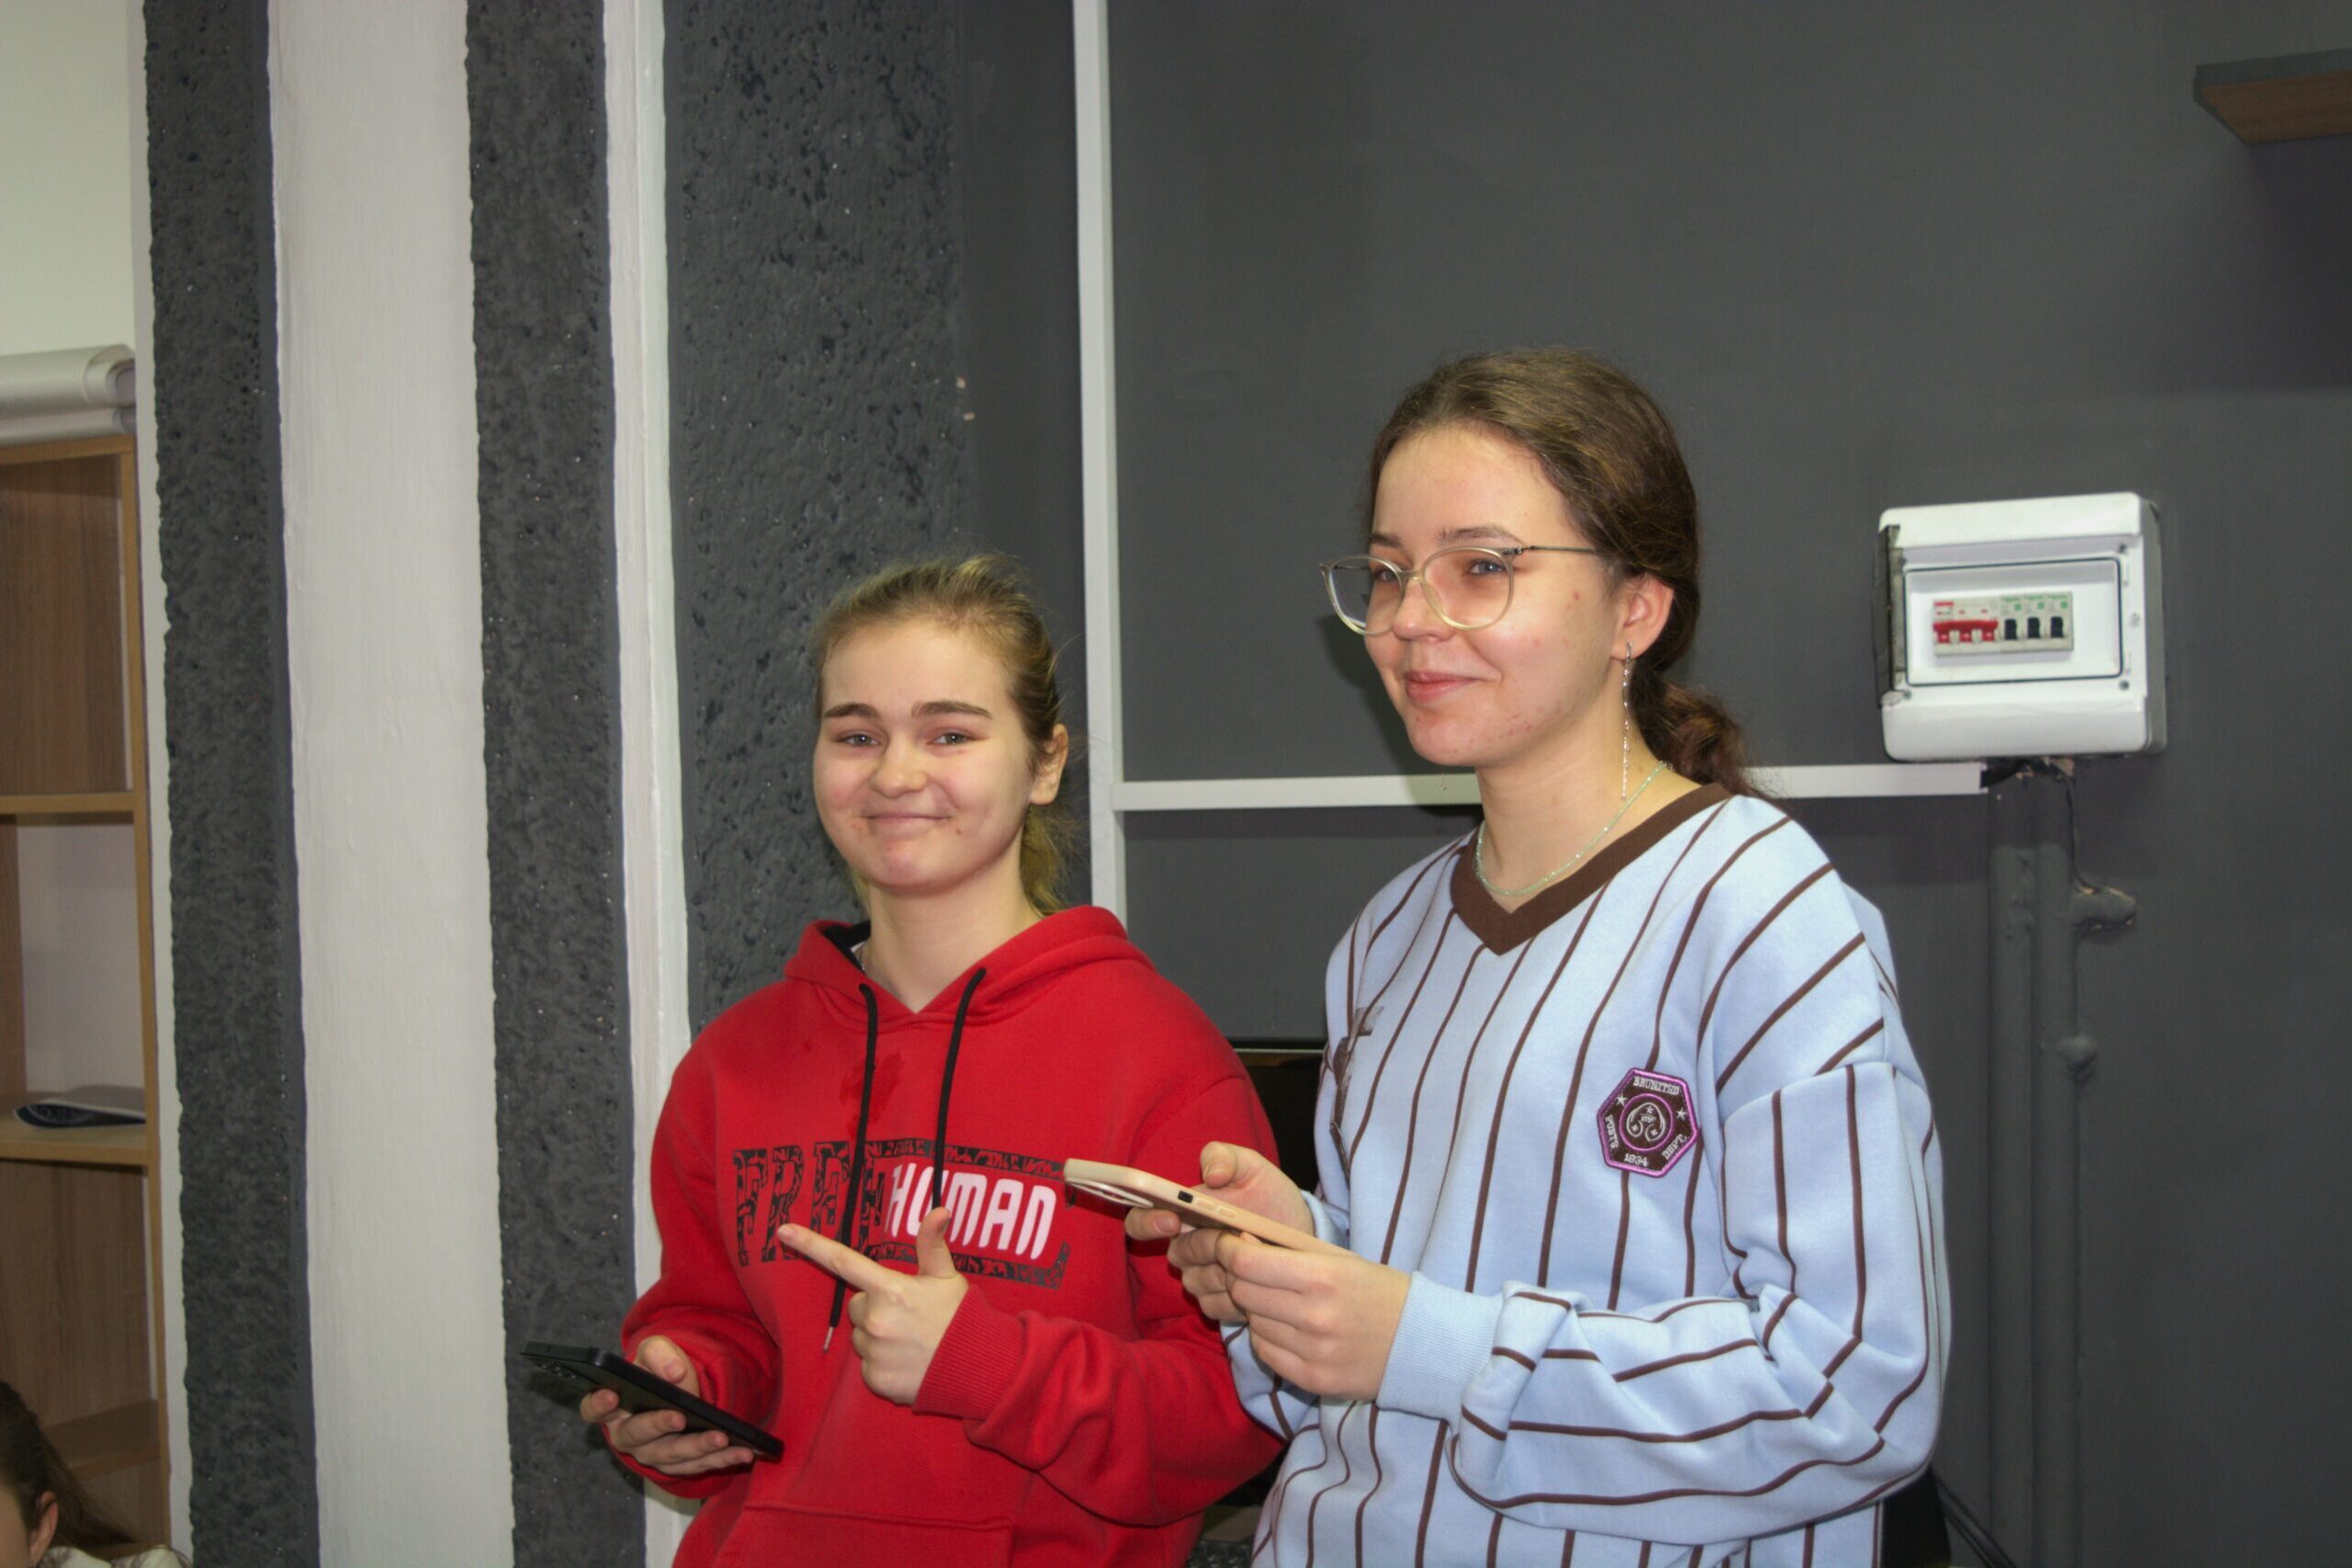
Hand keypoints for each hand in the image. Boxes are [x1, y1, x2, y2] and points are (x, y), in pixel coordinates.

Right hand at [579, 1334, 757, 1475]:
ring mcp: (653, 1454)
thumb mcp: (657, 1351)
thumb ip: (660, 1355)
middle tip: (680, 1418)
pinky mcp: (678, 1465)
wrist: (677, 1387)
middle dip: (658, 1427)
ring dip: (698, 1448)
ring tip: (723, 1438)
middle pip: (637, 1436)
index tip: (611, 1395)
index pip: (594, 1409)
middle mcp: (628, 1435)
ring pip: (672, 1456)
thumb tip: (674, 1374)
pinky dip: (721, 1459)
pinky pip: (698, 1466)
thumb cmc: (657, 1369)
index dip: (599, 1404)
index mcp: (613, 1407)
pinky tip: (743, 1452)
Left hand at [779, 1207, 967, 1404]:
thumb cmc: (961, 1317)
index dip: (811, 1244)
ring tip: (911, 1340)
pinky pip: (867, 1365)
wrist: (977, 1368)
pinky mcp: (875, 1380)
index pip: (844, 1262)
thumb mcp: (947, 1277)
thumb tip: (939, 1210)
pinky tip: (907, 1361)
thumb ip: (933, 1244)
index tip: (783, 1231)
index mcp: (891, 1289)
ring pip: (860, 1337)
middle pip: (857, 1306)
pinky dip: (882, 1363)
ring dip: (878, 1336)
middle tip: (908, 1314)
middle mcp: (876, 1320)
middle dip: (875, 1307)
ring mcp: (874, 1352)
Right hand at [1123, 1143, 1310, 1323]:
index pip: (1139, 1221)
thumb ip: (1226, 1157)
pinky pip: (1214, 1305)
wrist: (1298, 1231)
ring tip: (1252, 1253)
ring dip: (1225, 1269)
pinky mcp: (1216, 1302)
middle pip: (1175, 1255)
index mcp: (1179, 1211)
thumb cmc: (1269, 1196)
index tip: (1173, 1219)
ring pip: (1196, 1282)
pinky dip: (1237, 1294)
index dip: (1147, 1222)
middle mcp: (1183, 1245)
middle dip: (1205, 1245)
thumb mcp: (1252, 1167)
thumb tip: (1212, 1174)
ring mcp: (1198, 1276)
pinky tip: (1257, 1278)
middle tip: (1232, 1236)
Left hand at [1219, 1234, 1409, 1401]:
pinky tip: (1287, 1328)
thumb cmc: (1378, 1291)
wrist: (1420, 1342)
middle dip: (1238, 1277)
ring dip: (1256, 1309)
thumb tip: (1240, 1243)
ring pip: (1253, 1323)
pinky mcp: (1313, 1380)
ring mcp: (1312, 1353)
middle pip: (1243, 1293)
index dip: (1228, 1251)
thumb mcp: (1339, 1259)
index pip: (1247, 1263)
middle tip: (1248, 1270)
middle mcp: (1314, 1316)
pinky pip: (1266, 1353)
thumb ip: (1289, 1252)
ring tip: (1278, 1301)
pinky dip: (1267, 1337)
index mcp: (1322, 1277)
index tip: (1228, 1245)